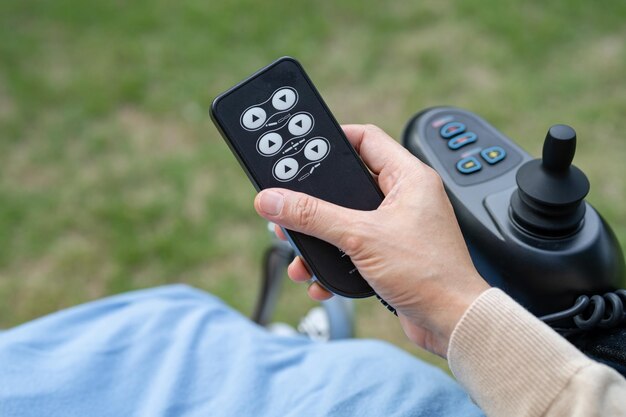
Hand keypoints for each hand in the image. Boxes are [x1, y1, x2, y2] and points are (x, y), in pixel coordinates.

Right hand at [254, 124, 489, 356]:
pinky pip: (352, 248)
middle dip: (315, 201)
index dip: (332, 139)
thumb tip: (275, 200)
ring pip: (345, 220)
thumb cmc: (430, 274)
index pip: (365, 138)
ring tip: (300, 252)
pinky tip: (320, 279)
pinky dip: (333, 262)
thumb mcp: (361, 237)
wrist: (451, 321)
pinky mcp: (390, 254)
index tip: (302, 149)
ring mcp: (397, 226)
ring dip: (319, 237)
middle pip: (347, 184)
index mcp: (408, 177)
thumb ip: (314, 216)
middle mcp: (404, 197)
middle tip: (289, 204)